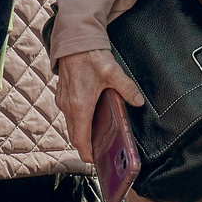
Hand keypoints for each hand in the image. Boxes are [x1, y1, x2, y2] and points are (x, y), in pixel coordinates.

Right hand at [55, 46, 142, 163]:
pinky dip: (78, 121)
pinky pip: (69, 115)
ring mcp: (63, 101)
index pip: (80, 138)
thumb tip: (139, 101)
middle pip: (75, 135)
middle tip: (99, 152)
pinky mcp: (62, 95)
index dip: (86, 152)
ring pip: (71, 125)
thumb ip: (126, 88)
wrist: (73, 41)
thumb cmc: (90, 56)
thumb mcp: (112, 71)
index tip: (94, 160)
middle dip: (85, 145)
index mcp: (80, 105)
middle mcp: (69, 106)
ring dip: (81, 133)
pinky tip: (90, 118)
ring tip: (96, 136)